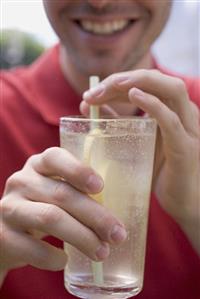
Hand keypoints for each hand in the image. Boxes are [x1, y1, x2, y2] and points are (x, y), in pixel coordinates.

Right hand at [0, 147, 126, 280]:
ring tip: (102, 252)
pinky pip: (32, 248)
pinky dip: (54, 257)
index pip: (55, 157)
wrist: (6, 231)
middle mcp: (21, 181)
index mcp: (38, 165)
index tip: (100, 187)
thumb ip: (78, 193)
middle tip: (117, 234)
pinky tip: (65, 260)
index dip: (78, 170)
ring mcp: (9, 207)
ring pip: (50, 219)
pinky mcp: (2, 235)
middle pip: (62, 194)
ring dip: (82, 237)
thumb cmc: (43, 206)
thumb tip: (116, 218)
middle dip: (95, 216)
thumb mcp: (55, 191)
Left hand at [82, 70, 199, 252]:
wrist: (183, 202)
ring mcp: (188, 128)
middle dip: (124, 79)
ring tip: (112, 86)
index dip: (117, 82)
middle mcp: (183, 113)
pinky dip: (153, 105)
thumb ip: (115, 122)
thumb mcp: (134, 141)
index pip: (145, 83)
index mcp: (170, 110)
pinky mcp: (185, 147)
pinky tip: (134, 95)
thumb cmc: (159, 171)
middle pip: (157, 80)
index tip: (91, 93)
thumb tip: (87, 105)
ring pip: (171, 90)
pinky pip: (171, 121)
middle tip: (95, 91)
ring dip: (138, 83)